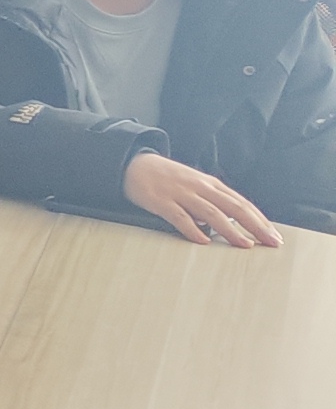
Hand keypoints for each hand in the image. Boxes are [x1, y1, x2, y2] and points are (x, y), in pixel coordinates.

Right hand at [125, 152, 279, 246]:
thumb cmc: (167, 178)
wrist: (134, 164)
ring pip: (212, 213)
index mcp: (211, 184)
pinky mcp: (161, 201)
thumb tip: (225, 225)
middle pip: (234, 208)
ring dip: (230, 230)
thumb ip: (210, 203)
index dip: (260, 220)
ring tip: (244, 245)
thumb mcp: (194, 186)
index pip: (242, 203)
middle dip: (255, 226)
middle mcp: (200, 188)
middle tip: (271, 242)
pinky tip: (202, 241)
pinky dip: (192, 229)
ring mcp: (181, 194)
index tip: (274, 236)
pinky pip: (180, 217)